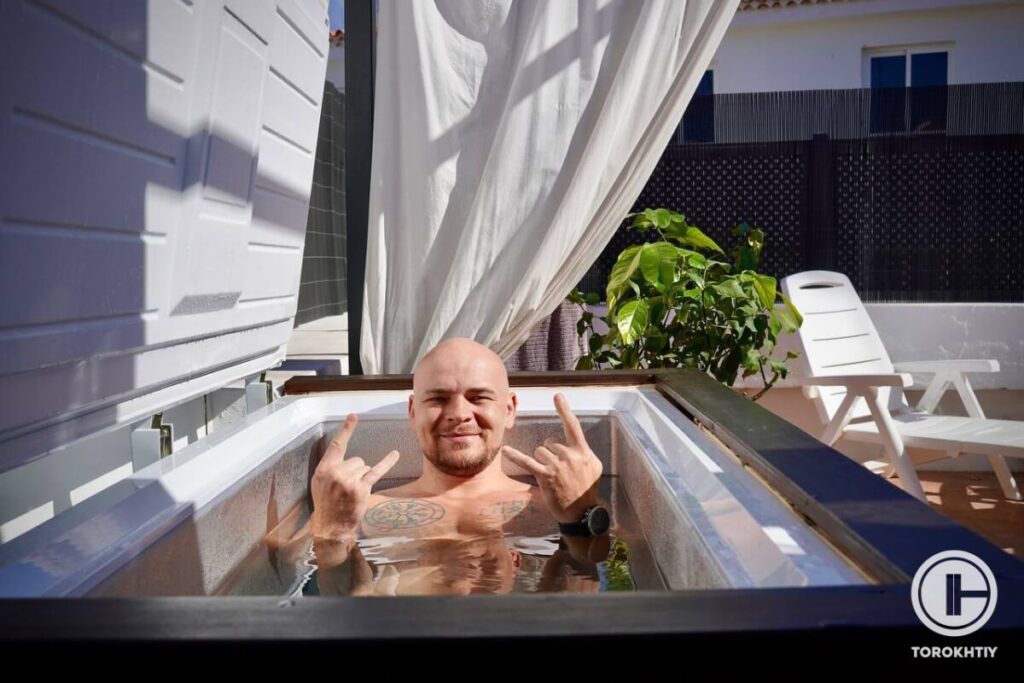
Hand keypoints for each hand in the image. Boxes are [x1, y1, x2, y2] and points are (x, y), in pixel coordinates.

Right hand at [310, 414, 399, 540]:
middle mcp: (336, 473)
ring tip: (351, 492)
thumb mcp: (320, 483)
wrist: (331, 527)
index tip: (354, 416)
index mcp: (324, 469)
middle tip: (346, 488)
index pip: (336, 445)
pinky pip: (376, 471)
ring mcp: (349, 481)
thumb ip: (330, 467)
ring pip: (364, 467)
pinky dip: (387, 462)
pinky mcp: (362, 489)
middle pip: (356, 459)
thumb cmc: (326, 504)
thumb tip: (345, 454)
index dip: (346, 430)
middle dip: (354, 471)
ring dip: (362, 478)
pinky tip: (395, 454)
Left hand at [502, 394, 601, 523]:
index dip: (564, 410)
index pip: (573, 426)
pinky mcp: (545, 476)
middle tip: (558, 469)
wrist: (581, 511)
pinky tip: (507, 450)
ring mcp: (557, 466)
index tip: (557, 396)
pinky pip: (528, 462)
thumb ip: (583, 452)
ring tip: (552, 474)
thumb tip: (573, 445)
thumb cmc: (587, 488)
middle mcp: (569, 456)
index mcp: (582, 452)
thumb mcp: (594, 467)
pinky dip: (516, 456)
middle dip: (551, 452)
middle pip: (550, 442)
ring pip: (540, 451)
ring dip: (542, 460)